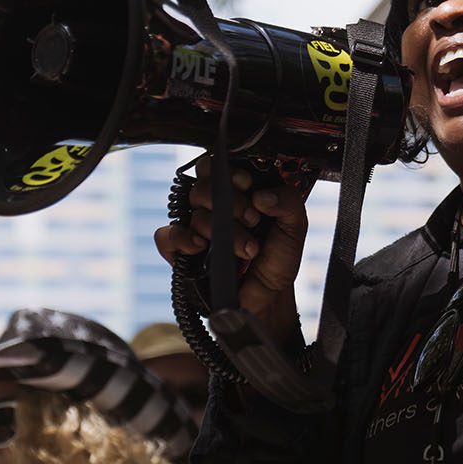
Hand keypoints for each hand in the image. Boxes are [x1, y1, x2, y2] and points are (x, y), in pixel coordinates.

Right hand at [153, 166, 309, 346]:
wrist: (269, 296)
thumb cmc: (277, 258)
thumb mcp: (295, 227)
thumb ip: (288, 202)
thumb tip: (261, 195)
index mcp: (237, 193)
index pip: (219, 167)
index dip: (230, 172)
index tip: (247, 185)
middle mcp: (213, 207)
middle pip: (203, 186)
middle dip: (231, 202)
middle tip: (252, 220)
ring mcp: (196, 229)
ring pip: (194, 212)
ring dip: (222, 230)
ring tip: (247, 249)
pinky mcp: (182, 252)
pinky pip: (167, 236)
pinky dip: (182, 239)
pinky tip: (202, 246)